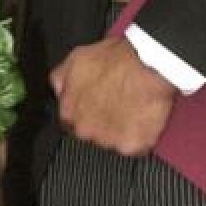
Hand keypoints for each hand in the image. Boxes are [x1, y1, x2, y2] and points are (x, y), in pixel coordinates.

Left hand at [49, 36, 176, 154]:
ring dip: (120, 130)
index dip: (84, 110)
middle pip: (91, 133)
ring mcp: (108, 141)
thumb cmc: (116, 58)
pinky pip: (135, 147)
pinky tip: (143, 117)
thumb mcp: (77, 57)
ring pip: (113, 141)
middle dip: (102, 122)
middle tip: (116, 103)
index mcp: (69, 110)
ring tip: (132, 107)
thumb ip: (60, 78)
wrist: (147, 63)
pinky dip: (140, 136)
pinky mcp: (131, 147)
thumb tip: (58, 90)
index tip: (96, 103)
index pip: (70, 121)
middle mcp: (85, 130)